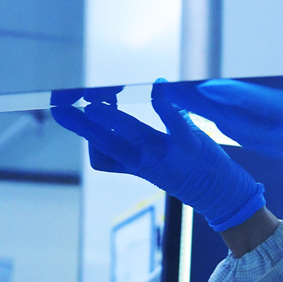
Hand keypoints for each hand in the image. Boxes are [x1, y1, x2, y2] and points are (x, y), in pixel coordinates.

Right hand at [50, 82, 264, 231]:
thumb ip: (138, 141)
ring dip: (112, 119)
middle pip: (106, 145)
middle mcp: (146, 163)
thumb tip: (121, 111)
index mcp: (135, 167)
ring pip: (132, 135)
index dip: (90, 138)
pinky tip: (157, 86)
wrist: (222, 195)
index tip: (85, 114)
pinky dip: (165, 105)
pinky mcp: (190, 145)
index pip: (100, 158)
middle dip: (82, 128)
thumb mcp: (154, 163)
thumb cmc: (188, 172)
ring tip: (95, 104)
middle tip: (60, 110)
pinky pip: (173, 123)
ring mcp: (167, 154)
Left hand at [164, 26, 282, 221]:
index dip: (236, 97)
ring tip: (197, 105)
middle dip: (213, 111)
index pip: (268, 110)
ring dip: (223, 120)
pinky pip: (266, 142)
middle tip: (180, 96)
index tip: (205, 87)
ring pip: (253, 137)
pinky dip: (244, 129)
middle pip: (247, 128)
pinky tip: (234, 121)